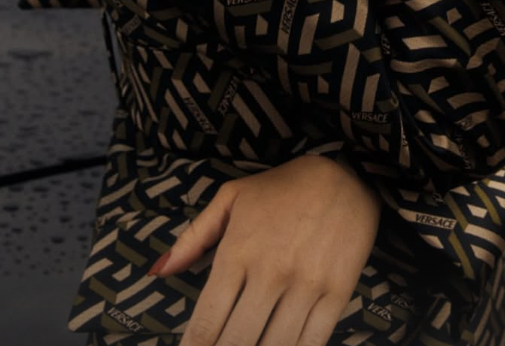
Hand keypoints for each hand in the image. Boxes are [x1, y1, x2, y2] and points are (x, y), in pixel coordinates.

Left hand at [151, 153, 381, 345]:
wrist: (345, 175)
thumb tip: (158, 271)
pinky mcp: (337, 294)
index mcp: (238, 251)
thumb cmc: (281, 188)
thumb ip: (193, 237)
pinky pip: (312, 343)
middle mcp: (270, 272)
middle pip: (237, 343)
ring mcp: (306, 286)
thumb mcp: (232, 198)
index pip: (207, 321)